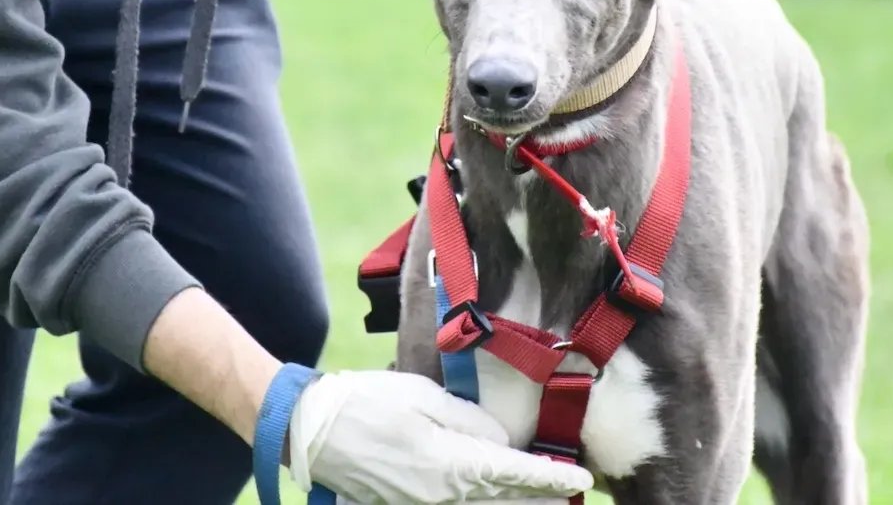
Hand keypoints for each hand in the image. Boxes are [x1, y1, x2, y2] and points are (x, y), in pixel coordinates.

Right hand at [288, 370, 593, 503]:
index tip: (581, 477)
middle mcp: (442, 495)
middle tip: (574, 498)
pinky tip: (494, 503)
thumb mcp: (422, 398)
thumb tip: (501, 442)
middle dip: (541, 501)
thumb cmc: (366, 403)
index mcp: (449, 463)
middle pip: (505, 502)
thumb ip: (469, 421)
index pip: (514, 473)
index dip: (550, 477)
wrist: (311, 431)